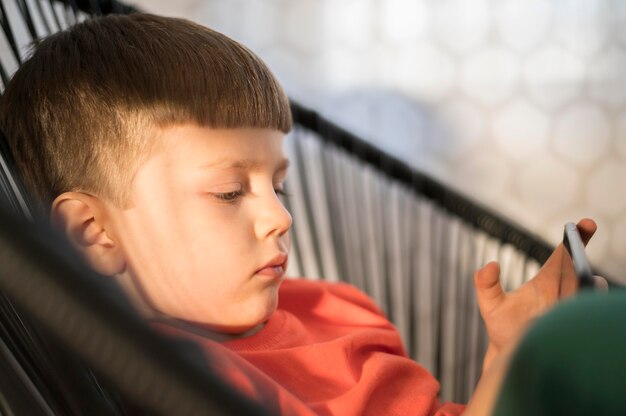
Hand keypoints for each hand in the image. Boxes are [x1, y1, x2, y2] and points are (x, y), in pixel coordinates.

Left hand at [474, 218, 596, 370]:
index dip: (576, 239)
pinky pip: (590, 313)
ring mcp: (573, 308)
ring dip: (591, 285)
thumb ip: (485, 283)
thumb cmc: (502, 328)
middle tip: (584, 242)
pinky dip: (590, 307)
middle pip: (581, 267)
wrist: (512, 357)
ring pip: (591, 291)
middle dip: (585, 252)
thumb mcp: (490, 304)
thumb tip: (490, 265)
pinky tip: (583, 304)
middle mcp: (563, 291)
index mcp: (546, 280)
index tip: (584, 223)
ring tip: (587, 281)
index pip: (563, 255)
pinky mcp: (577, 324)